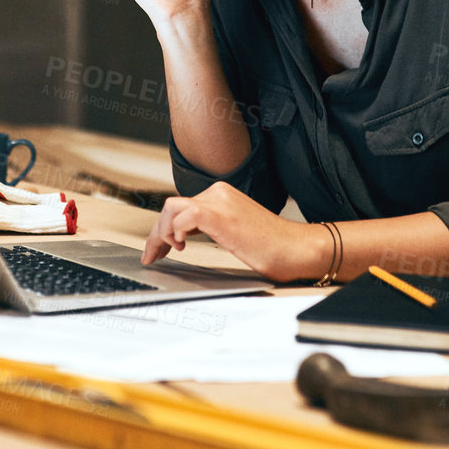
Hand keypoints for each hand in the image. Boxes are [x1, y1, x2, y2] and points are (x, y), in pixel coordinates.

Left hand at [140, 181, 327, 283]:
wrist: (297, 250)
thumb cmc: (273, 247)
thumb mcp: (233, 232)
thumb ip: (211, 227)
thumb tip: (183, 235)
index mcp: (221, 195)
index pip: (180, 207)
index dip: (162, 230)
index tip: (156, 250)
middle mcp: (218, 193)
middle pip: (171, 207)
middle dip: (156, 234)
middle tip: (151, 256)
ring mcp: (219, 202)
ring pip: (171, 208)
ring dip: (160, 233)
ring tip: (165, 253)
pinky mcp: (220, 215)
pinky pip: (183, 216)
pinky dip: (175, 232)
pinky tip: (181, 247)